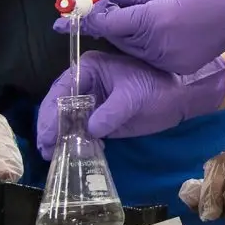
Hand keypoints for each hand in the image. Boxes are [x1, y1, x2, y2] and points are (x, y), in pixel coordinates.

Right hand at [36, 51, 224, 158]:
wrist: (178, 100)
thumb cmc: (156, 88)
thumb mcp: (133, 97)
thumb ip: (110, 113)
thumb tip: (90, 130)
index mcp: (90, 69)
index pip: (62, 90)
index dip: (51, 112)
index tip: (46, 134)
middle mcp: (86, 84)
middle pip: (59, 106)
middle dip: (50, 127)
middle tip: (45, 149)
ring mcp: (92, 102)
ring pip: (67, 120)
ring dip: (59, 137)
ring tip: (52, 155)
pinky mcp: (101, 119)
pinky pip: (82, 131)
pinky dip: (75, 142)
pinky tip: (71, 154)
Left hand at [55, 0, 224, 77]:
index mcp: (154, 20)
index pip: (109, 21)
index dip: (85, 18)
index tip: (62, 19)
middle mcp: (158, 46)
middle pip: (118, 37)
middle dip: (105, 24)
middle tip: (86, 14)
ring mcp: (169, 60)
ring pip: (132, 49)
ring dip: (125, 34)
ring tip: (133, 17)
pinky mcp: (179, 67)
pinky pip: (150, 57)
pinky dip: (145, 45)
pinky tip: (155, 30)